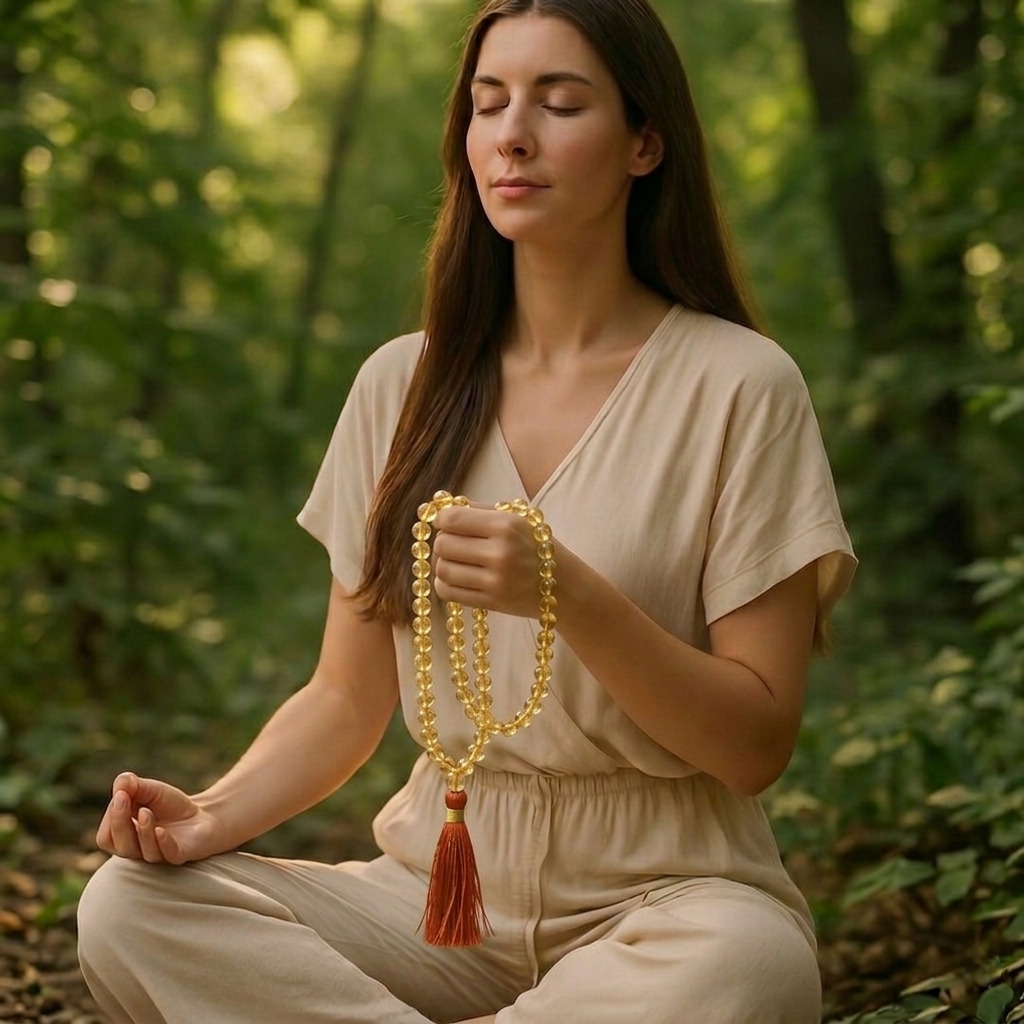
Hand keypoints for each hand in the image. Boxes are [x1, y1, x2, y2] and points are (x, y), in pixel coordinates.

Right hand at [95, 771, 228, 864]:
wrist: (202, 815)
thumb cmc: (170, 805)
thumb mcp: (150, 791)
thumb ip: (133, 786)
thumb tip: (121, 781)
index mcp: (125, 838)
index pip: (106, 837)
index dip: (111, 817)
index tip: (121, 794)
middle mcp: (138, 851)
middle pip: (120, 846)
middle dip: (119, 822)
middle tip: (124, 798)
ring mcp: (159, 854)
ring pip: (143, 852)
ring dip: (143, 830)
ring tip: (146, 811)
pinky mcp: (179, 854)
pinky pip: (168, 854)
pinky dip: (162, 842)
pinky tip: (160, 830)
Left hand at [432, 504, 550, 618]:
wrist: (564, 585)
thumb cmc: (536, 546)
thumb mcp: (515, 518)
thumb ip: (477, 510)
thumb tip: (433, 509)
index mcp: (506, 525)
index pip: (452, 519)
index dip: (440, 519)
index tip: (444, 522)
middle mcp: (500, 552)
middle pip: (443, 544)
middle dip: (443, 541)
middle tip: (455, 543)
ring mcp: (495, 580)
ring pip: (443, 568)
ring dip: (443, 563)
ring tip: (457, 561)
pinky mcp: (491, 602)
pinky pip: (448, 591)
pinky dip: (445, 583)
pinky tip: (456, 577)